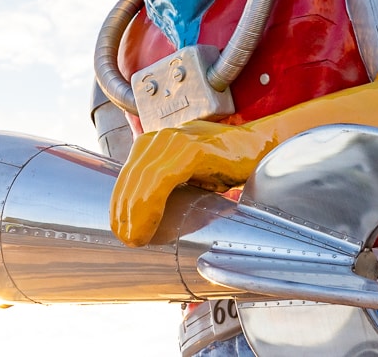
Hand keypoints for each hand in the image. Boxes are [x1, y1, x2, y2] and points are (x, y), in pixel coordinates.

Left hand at [110, 119, 270, 246]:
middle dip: (123, 210)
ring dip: (134, 212)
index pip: (128, 173)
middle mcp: (162, 137)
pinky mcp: (192, 151)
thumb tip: (146, 216)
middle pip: (131, 177)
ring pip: (143, 179)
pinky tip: (149, 225)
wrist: (258, 146)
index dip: (119, 202)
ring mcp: (176, 141)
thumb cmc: (224, 162)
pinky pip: (162, 180)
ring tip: (134, 237)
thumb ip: (166, 183)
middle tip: (126, 238)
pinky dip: (150, 205)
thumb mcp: (188, 172)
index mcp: (157, 142)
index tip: (120, 228)